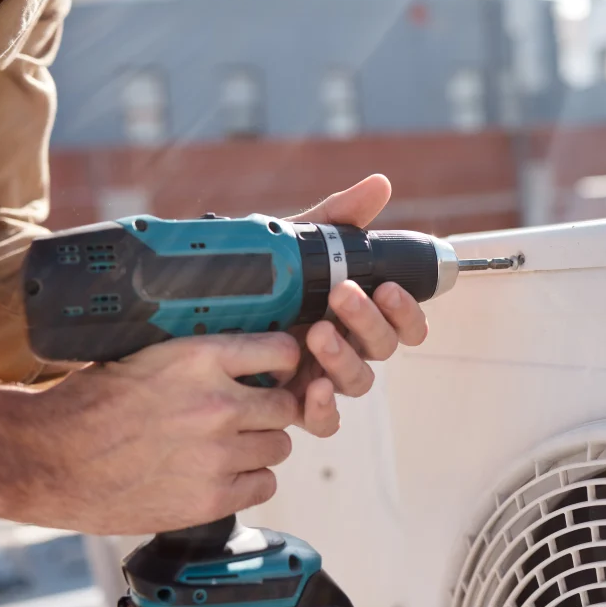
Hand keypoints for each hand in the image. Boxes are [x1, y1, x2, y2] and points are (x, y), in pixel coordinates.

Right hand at [0, 333, 303, 534]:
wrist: (47, 459)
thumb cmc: (89, 404)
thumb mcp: (145, 354)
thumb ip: (199, 357)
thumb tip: (245, 355)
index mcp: (200, 359)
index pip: (282, 351)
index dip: (283, 362)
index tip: (277, 370)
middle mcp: (217, 404)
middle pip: (286, 406)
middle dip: (271, 409)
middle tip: (249, 416)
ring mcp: (217, 454)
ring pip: (279, 446)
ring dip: (261, 446)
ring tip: (230, 447)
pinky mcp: (210, 498)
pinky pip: (264, 485)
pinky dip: (249, 480)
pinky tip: (223, 474)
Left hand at [280, 175, 429, 437]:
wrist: (199, 313)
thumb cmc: (260, 280)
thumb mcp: (296, 245)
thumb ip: (339, 218)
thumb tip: (380, 184)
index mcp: (357, 313)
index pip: (403, 321)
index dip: (406, 310)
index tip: (388, 286)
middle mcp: (348, 346)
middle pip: (383, 347)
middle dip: (368, 320)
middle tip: (342, 295)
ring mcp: (324, 377)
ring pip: (358, 381)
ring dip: (344, 358)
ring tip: (317, 334)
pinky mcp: (297, 405)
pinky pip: (325, 422)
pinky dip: (325, 409)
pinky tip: (311, 390)